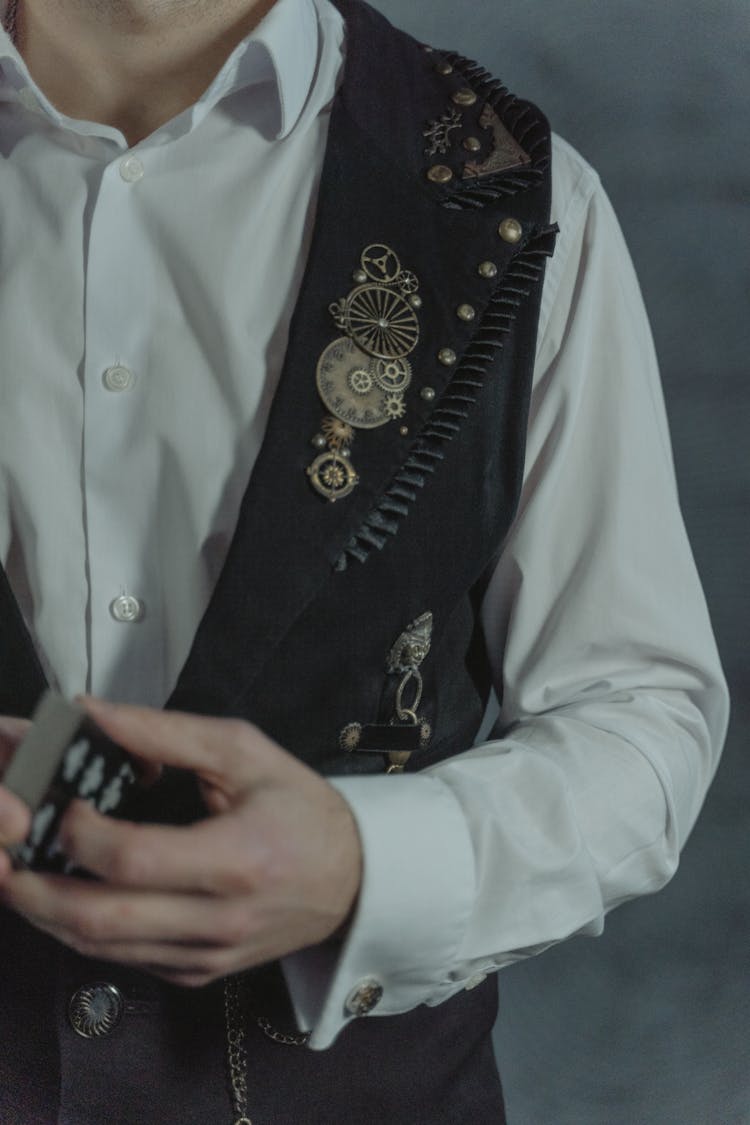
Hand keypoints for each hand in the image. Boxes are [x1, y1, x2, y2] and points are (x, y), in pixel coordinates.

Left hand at [0, 698, 362, 985]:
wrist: (353, 879)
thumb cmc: (300, 808)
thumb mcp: (243, 751)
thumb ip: (164, 731)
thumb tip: (90, 712)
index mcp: (238, 859)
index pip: (133, 860)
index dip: (79, 835)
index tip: (58, 805)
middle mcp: (220, 920)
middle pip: (100, 919)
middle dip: (34, 888)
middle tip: (4, 854)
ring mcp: (206, 956)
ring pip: (100, 949)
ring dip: (45, 912)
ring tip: (19, 872)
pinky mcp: (198, 973)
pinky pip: (123, 960)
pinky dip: (83, 929)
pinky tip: (67, 896)